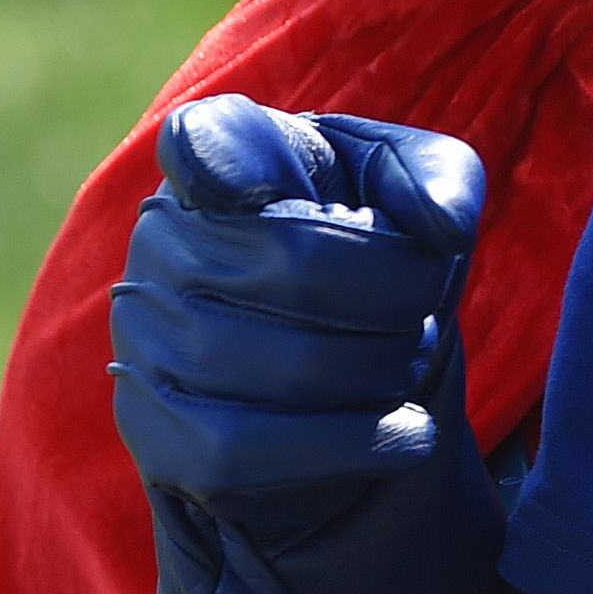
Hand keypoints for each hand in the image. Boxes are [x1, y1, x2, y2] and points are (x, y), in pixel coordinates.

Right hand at [111, 95, 485, 511]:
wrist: (328, 377)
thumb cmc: (365, 256)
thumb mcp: (408, 196)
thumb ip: (437, 177)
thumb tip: (444, 226)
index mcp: (218, 157)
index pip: (204, 142)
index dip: (234, 159)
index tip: (266, 187)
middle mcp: (164, 242)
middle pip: (303, 264)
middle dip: (399, 296)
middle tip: (426, 310)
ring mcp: (148, 341)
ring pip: (288, 366)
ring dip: (386, 371)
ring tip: (411, 365)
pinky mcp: (157, 434)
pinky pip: (247, 450)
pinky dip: (352, 446)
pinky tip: (410, 436)